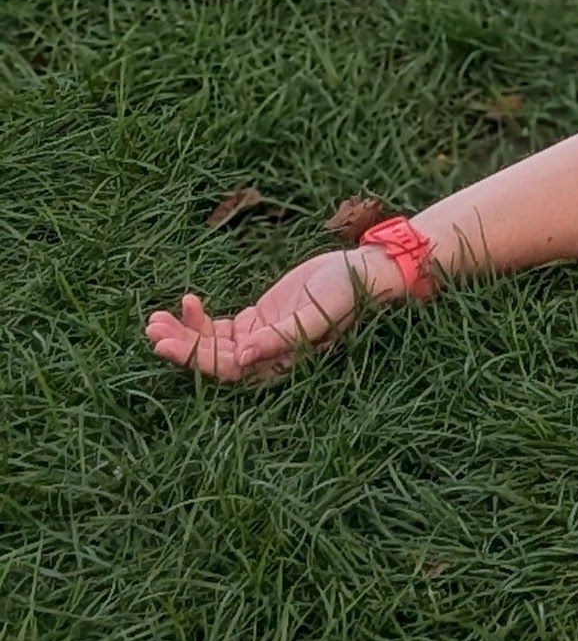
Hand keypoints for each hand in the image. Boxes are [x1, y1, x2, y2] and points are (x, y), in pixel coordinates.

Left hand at [145, 244, 379, 383]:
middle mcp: (262, 358)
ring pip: (210, 342)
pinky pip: (220, 326)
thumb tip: (242, 358)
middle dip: (179, 343)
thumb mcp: (315, 315)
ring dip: (183, 331)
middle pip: (210, 357)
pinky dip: (200, 317)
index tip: (164, 343)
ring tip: (155, 317)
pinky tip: (188, 300)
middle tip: (151, 327)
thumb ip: (280, 338)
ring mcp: (257, 338)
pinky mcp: (258, 319)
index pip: (224, 369)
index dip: (192, 358)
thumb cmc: (346, 294)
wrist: (364, 271)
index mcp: (276, 364)